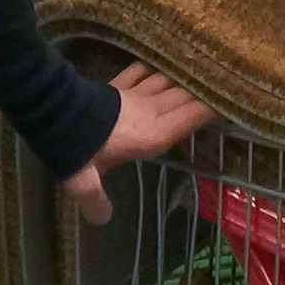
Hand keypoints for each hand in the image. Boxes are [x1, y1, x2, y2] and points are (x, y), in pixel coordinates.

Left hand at [58, 65, 214, 225]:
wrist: (52, 111)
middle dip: (205, 92)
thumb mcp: (84, 181)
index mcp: (152, 135)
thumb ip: (95, 200)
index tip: (232, 104)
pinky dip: (153, 67)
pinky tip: (158, 65)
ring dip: (183, 78)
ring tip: (198, 76)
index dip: (214, 109)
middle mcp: (150, 111)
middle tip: (223, 89)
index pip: (193, 116)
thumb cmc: (75, 149)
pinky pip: (141, 71)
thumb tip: (102, 219)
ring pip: (167, 80)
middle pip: (186, 96)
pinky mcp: (116, 84)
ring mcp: (133, 94)